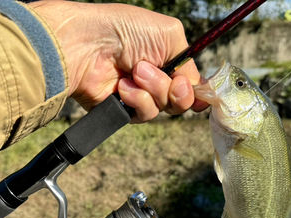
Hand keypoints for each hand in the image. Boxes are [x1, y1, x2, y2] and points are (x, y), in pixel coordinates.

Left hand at [29, 0, 207, 122]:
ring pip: (165, 108)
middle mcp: (156, 79)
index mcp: (167, 59)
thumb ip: (188, 60)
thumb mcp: (169, 34)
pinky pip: (145, 115)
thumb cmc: (125, 29)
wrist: (88, 44)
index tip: (202, 93)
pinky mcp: (124, 110)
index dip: (199, 91)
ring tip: (135, 72)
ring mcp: (140, 96)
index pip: (192, 83)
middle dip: (180, 91)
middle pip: (183, 101)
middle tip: (170, 79)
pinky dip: (138, 100)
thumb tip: (197, 85)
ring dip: (155, 90)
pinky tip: (123, 87)